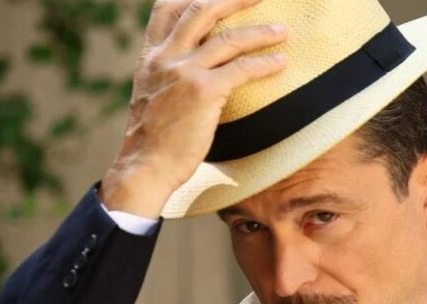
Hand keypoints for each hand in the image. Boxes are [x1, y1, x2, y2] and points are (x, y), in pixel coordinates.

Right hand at [99, 0, 286, 217]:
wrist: (145, 166)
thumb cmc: (152, 140)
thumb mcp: (151, 96)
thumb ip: (166, 76)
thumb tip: (189, 73)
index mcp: (150, 57)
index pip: (166, 9)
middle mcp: (165, 57)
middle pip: (201, 10)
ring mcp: (184, 72)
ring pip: (227, 38)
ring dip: (260, 32)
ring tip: (282, 30)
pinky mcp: (203, 92)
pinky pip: (241, 69)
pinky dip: (264, 63)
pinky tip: (280, 63)